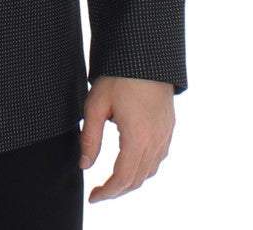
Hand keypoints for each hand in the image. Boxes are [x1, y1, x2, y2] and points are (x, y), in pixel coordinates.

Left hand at [79, 76, 174, 202]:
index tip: (93, 197)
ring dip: (132, 181)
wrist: (146, 55)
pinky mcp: (168, 127)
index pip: (123, 178)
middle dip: (118, 190)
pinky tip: (132, 163)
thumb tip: (84, 165)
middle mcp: (156, 141)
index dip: (107, 192)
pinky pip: (158, 158)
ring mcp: (165, 135)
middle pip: (138, 179)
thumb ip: (90, 137)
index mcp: (137, 138)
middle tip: (99, 193)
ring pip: (150, 171)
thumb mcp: (95, 105)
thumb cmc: (119, 76)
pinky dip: (144, 168)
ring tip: (112, 181)